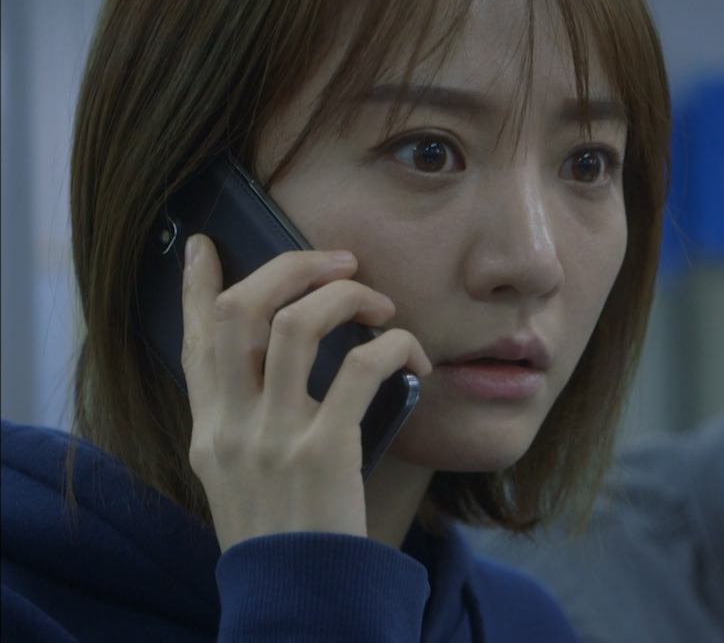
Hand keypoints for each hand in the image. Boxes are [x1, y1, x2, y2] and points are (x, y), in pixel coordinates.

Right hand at [179, 234, 430, 550]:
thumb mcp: (242, 479)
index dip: (194, 285)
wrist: (300, 601)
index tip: (206, 242)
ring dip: (343, 297)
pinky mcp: (324, 454)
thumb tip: (284, 359)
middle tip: (336, 260)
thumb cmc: (285, 535)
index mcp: (208, 431)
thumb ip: (249, 422)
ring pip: (296, 325)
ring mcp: (273, 439)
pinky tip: (412, 355)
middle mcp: (231, 427)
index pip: (191, 341)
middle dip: (289, 267)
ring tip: (378, 303)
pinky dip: (394, 345)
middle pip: (238, 311)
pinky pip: (362, 368)